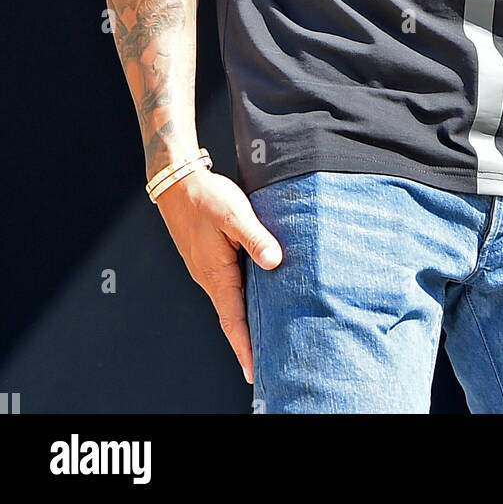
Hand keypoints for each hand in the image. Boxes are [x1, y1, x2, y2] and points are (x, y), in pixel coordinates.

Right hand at [154, 167, 282, 382]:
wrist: (176, 181)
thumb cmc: (205, 197)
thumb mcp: (234, 214)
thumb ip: (255, 237)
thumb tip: (274, 260)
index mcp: (215, 273)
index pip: (232, 319)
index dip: (244, 346)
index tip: (254, 371)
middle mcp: (209, 277)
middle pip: (230, 317)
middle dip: (246, 342)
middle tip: (266, 364)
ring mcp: (206, 268)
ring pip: (229, 302)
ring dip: (243, 321)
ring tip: (263, 338)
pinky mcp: (207, 258)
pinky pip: (226, 286)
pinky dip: (239, 301)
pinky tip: (254, 299)